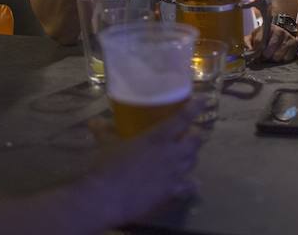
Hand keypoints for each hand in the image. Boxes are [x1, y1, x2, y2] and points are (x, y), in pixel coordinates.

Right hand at [86, 100, 203, 225]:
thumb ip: (104, 131)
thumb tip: (94, 122)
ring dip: (191, 155)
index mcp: (158, 136)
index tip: (203, 99)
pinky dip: (190, 183)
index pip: (183, 117)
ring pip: (194, 161)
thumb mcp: (106, 144)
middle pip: (196, 140)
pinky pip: (189, 185)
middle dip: (195, 135)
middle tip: (188, 134)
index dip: (196, 107)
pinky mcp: (172, 191)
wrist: (107, 198)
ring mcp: (175, 173)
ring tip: (185, 155)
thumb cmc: (107, 166)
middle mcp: (172, 153)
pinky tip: (189, 183)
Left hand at [248, 23, 297, 62]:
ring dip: (273, 59)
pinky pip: (287, 58)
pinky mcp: (296, 46)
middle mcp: (280, 31)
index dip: (256, 51)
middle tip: (263, 57)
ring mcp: (289, 38)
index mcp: (268, 27)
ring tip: (271, 56)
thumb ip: (247, 43)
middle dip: (264, 56)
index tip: (255, 55)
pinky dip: (282, 60)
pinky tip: (280, 55)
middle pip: (268, 51)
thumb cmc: (266, 36)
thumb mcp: (254, 36)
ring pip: (277, 56)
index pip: (259, 42)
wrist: (282, 32)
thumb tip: (247, 52)